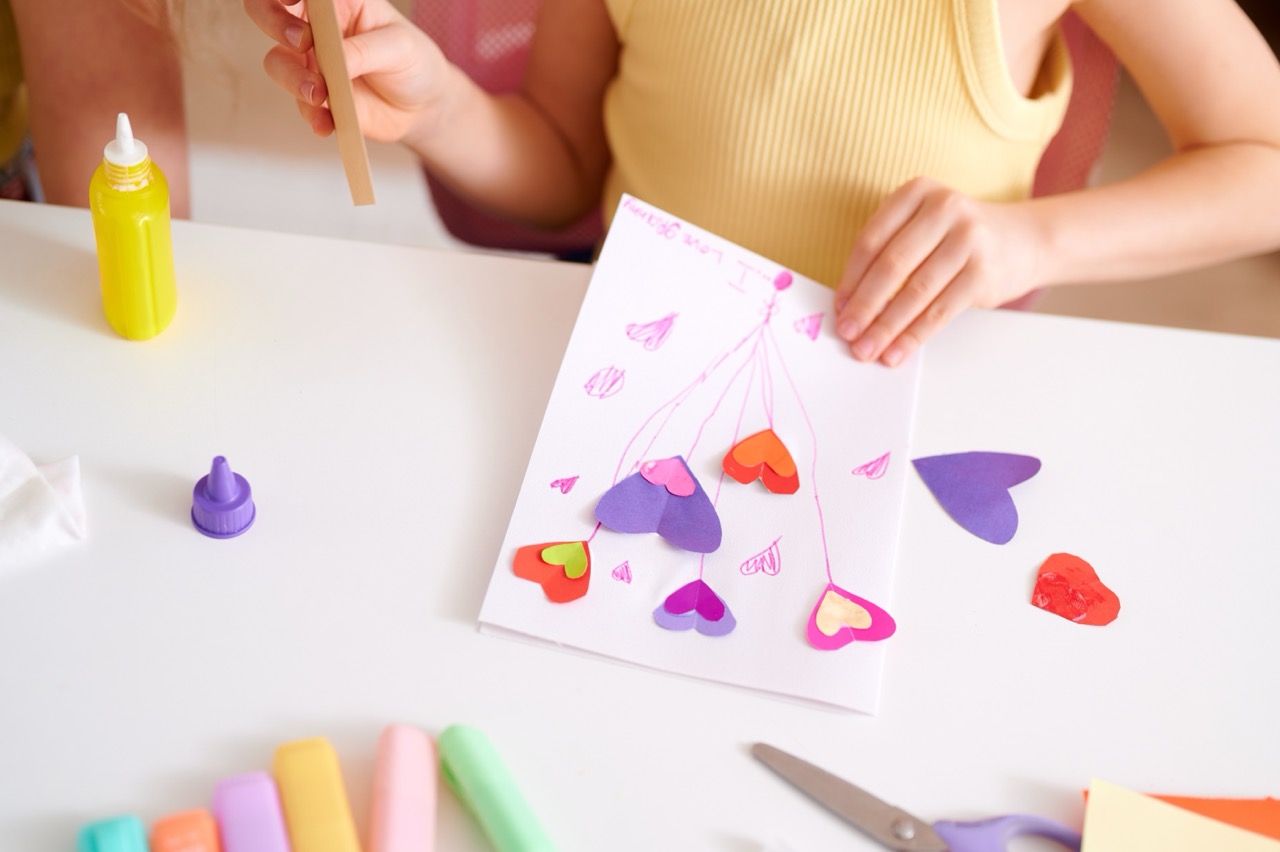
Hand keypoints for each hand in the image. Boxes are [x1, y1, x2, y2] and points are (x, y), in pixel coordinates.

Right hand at [243, 0, 445, 142]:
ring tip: (320, 94)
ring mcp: (311, 63)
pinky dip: (311, 114)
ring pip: (278, 62)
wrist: (423, 107)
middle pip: (268, 13)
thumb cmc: (413, 62)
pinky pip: (300, 104)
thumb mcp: (399, 48)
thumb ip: (364, 50)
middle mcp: (316, 28)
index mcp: (338, 2)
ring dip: (293, 78)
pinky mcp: (315, 97)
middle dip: (274, 22)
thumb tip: (331, 60)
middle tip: (301, 42)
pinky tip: (327, 123)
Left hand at [833, 177, 1043, 366]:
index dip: (851, 278)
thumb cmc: (957, 238)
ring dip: (887, 327)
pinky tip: (897, 352)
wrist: (1023, 241)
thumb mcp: (923, 226)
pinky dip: (914, 336)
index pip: (872, 239)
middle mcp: (945, 208)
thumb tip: (850, 306)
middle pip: (892, 265)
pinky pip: (940, 311)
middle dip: (864, 306)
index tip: (838, 307)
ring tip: (868, 350)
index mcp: (918, 192)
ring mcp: (969, 239)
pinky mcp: (984, 272)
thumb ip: (889, 253)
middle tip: (847, 333)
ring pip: (916, 292)